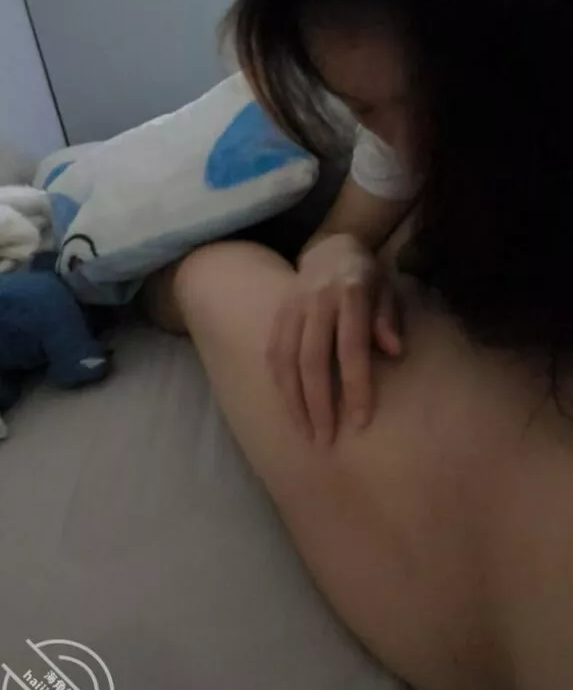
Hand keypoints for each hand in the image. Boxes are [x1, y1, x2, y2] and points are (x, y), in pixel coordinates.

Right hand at [267, 234, 401, 445]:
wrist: (332, 249)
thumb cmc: (368, 279)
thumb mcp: (388, 290)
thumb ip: (389, 318)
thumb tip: (394, 351)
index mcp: (351, 293)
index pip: (352, 348)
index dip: (356, 386)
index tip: (361, 421)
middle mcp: (317, 299)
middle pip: (313, 359)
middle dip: (318, 404)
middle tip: (326, 441)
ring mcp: (292, 305)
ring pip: (287, 360)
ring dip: (294, 401)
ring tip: (306, 433)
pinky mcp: (277, 312)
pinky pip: (273, 352)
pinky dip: (279, 383)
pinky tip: (289, 408)